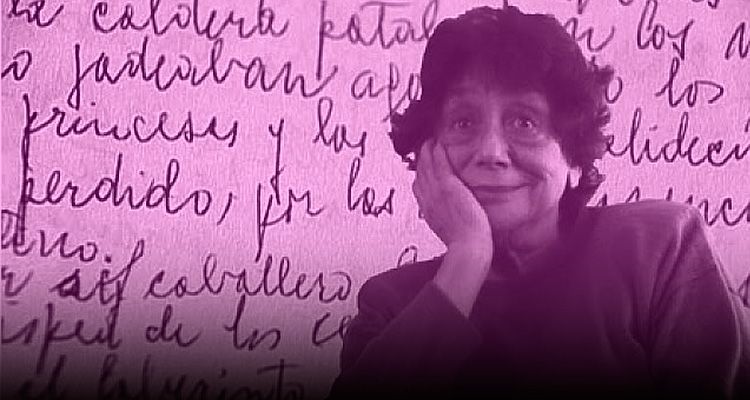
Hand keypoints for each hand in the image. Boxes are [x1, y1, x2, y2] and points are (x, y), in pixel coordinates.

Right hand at [412, 138, 492, 254]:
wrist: (468, 245)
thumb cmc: (463, 243)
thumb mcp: (448, 231)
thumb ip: (445, 221)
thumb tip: (445, 218)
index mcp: (428, 212)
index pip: (418, 189)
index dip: (418, 176)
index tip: (421, 168)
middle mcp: (428, 200)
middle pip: (419, 175)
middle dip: (420, 161)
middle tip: (422, 148)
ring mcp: (437, 193)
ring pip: (426, 167)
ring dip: (426, 153)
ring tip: (428, 142)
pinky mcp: (449, 186)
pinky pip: (439, 164)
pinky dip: (436, 153)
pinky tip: (437, 144)